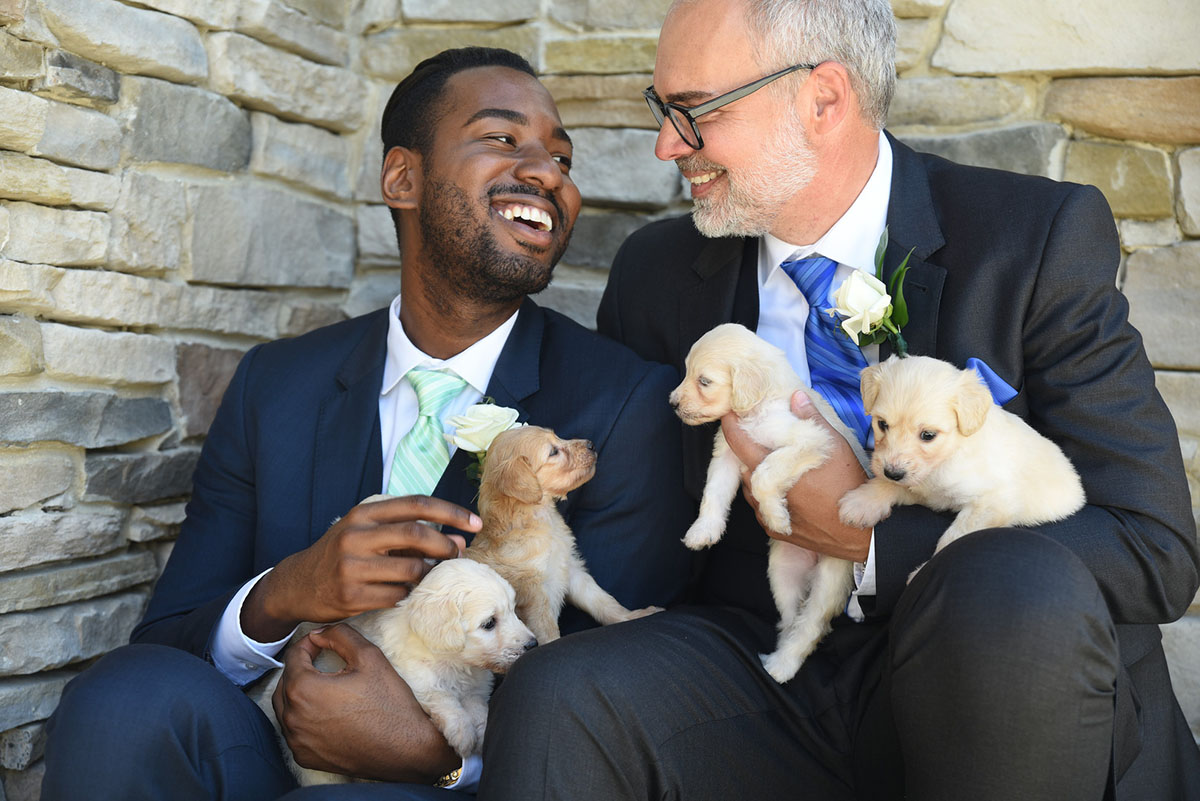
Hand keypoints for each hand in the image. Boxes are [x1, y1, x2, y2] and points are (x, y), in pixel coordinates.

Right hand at [243, 495, 476, 641]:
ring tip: (428, 574)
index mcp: (363, 513)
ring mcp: (352, 567)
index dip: (451, 512)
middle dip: (446, 545)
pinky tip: (403, 592)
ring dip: (428, 574)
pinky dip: (408, 595)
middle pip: (417, 535)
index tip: (475, 523)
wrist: (298, 584)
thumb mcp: (367, 531)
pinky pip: (397, 596)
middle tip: (458, 552)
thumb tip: (460, 539)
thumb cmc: (342, 554)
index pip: (416, 505)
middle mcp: (356, 536)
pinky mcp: (351, 596)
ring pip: (411, 570)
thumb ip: (408, 531)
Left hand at [273, 623, 459, 782]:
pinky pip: (294, 731)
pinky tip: (323, 712)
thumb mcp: (369, 656)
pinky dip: (302, 717)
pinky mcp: (305, 757)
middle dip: (300, 667)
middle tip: (321, 660)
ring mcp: (297, 741)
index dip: (308, 644)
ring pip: (285, 708)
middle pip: (285, 682)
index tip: (322, 642)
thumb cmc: (389, 702)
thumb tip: (319, 634)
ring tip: (321, 684)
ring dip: (298, 692)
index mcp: (303, 689)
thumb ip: (340, 635)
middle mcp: (292, 718)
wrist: (405, 749)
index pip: (294, 657)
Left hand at [720, 391, 871, 561]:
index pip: (739, 445)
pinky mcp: (777, 531)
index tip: (730, 416)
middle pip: (744, 468)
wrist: (861, 534)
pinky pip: (762, 510)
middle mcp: (766, 495)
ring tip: (774, 466)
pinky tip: (784, 490)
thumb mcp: (836, 446)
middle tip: (758, 441)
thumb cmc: (849, 487)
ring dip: (757, 476)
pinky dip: (766, 498)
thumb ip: (812, 419)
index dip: (732, 428)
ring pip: (752, 490)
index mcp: (775, 471)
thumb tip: (797, 396)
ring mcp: (770, 516)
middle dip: (748, 454)